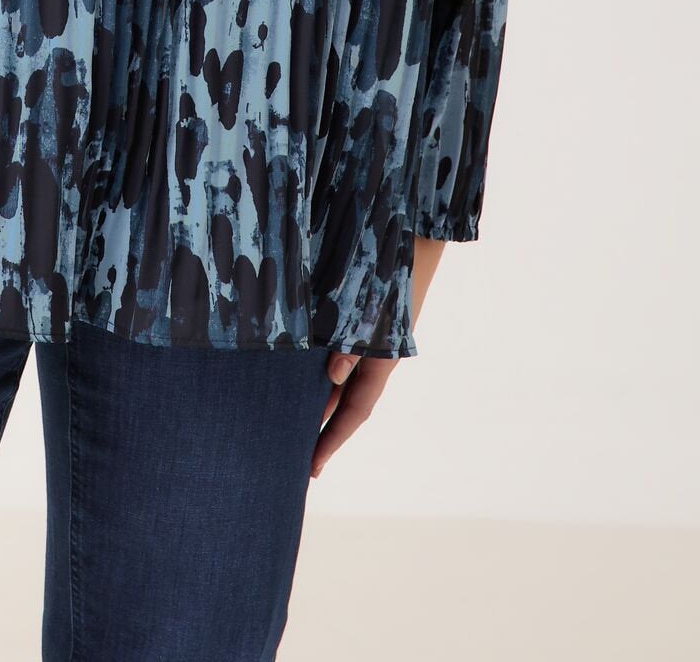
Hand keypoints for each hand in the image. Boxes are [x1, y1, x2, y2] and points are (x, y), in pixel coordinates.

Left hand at [311, 234, 445, 475]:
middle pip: (347, 403)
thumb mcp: (371, 306)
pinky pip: (337, 356)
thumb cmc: (388, 268)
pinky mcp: (358, 320)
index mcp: (383, 359)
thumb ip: (354, 341)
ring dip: (320, 401)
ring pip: (341, 380)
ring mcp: (369, 339)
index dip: (333, 439)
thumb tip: (334, 375)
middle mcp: (376, 355)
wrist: (408, 231)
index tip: (312, 468)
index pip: (355, 411)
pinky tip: (299, 376)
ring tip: (290, 422)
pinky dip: (320, 372)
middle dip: (324, 430)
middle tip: (296, 457)